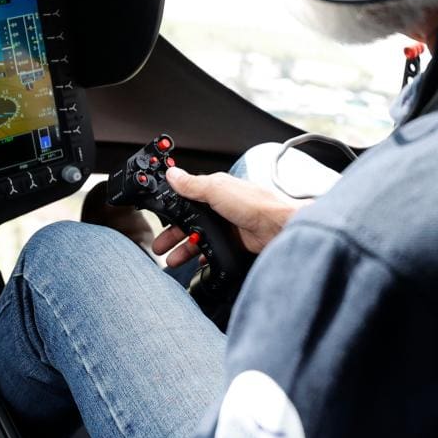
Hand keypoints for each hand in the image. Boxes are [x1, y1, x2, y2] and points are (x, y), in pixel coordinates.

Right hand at [152, 166, 299, 266]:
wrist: (280, 227)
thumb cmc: (256, 204)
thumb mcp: (217, 189)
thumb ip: (193, 184)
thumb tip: (173, 174)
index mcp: (214, 190)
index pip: (186, 198)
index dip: (170, 209)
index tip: (158, 219)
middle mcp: (220, 207)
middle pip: (189, 222)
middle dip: (172, 235)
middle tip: (159, 246)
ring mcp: (227, 226)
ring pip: (199, 238)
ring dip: (184, 249)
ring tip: (172, 260)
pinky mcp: (235, 242)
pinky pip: (213, 250)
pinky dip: (203, 256)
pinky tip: (197, 263)